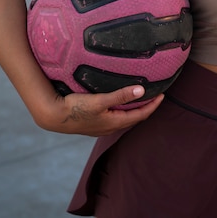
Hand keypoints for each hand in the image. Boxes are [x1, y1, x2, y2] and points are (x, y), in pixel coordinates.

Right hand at [41, 85, 163, 135]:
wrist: (54, 117)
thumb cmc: (76, 108)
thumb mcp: (100, 100)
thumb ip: (121, 95)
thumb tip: (142, 90)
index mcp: (115, 122)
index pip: (141, 115)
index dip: (153, 105)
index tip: (163, 95)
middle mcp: (110, 127)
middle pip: (134, 117)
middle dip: (146, 107)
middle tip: (155, 95)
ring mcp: (102, 126)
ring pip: (125, 118)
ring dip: (134, 109)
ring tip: (141, 97)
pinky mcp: (95, 123)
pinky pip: (115, 117)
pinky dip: (123, 109)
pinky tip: (120, 102)